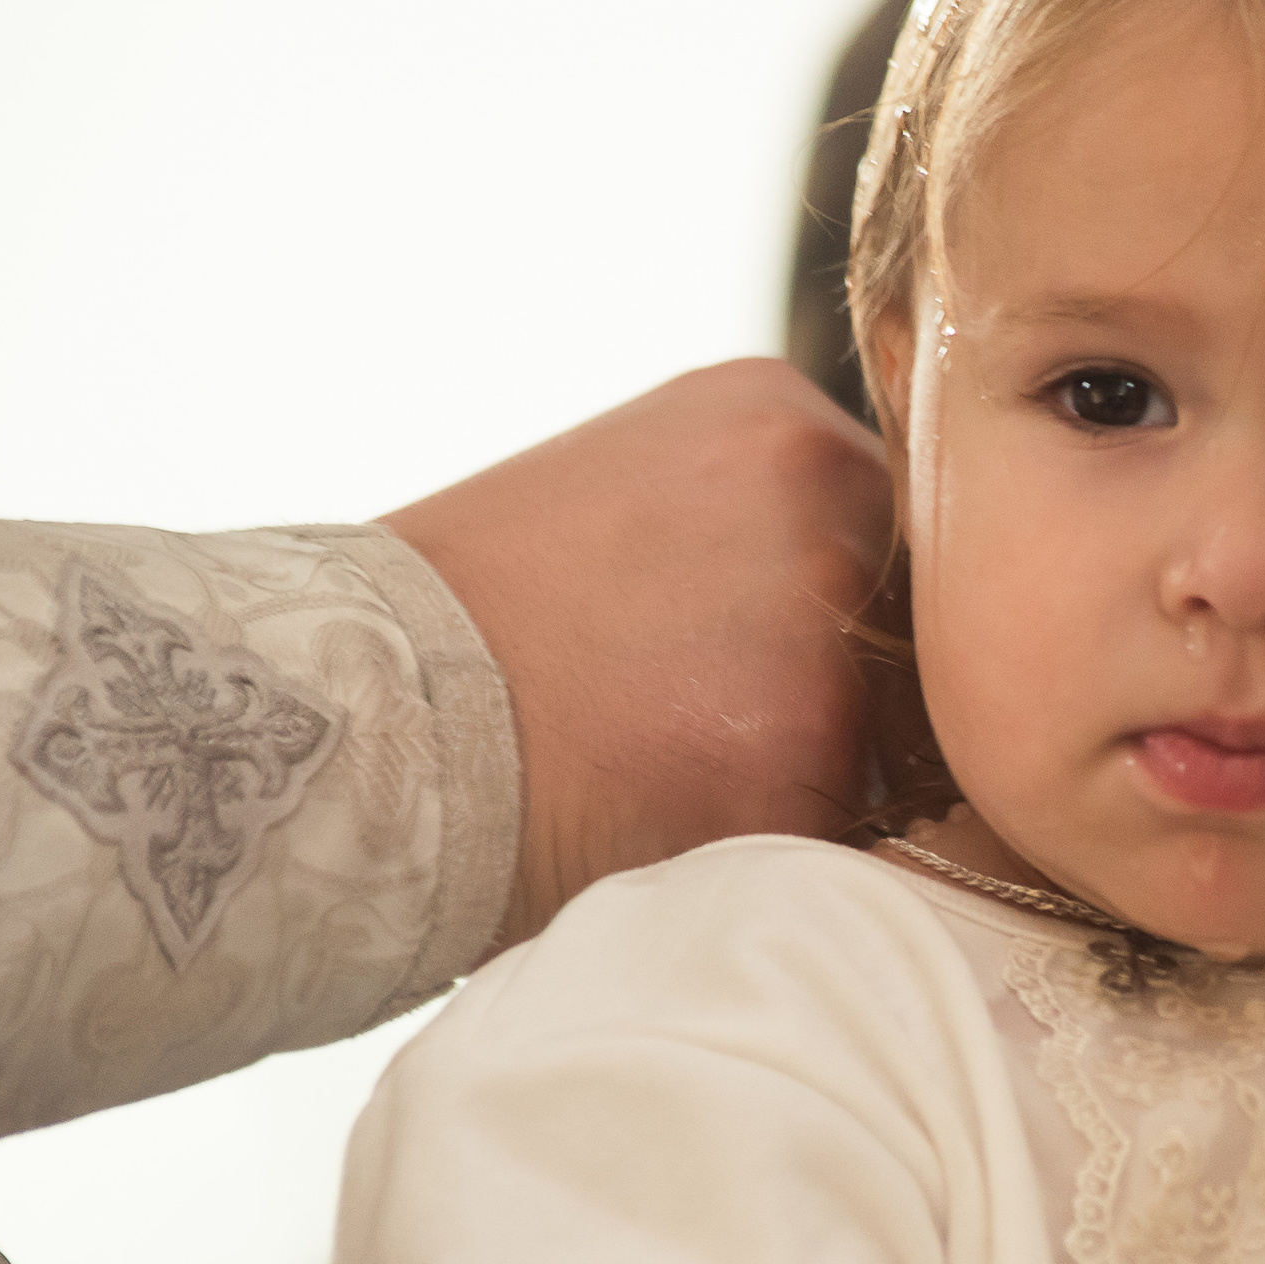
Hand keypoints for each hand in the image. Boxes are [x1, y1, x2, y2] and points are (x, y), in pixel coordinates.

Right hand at [382, 361, 902, 950]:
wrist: (352, 715)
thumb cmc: (477, 629)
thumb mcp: (636, 503)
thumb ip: (768, 529)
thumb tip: (879, 619)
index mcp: (777, 416)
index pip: (896, 535)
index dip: (843, 624)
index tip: (749, 670)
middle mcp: (820, 492)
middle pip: (912, 629)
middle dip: (848, 698)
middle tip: (705, 736)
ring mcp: (818, 621)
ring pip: (894, 733)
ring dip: (821, 778)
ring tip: (674, 777)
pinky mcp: (799, 752)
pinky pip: (850, 825)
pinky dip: (782, 847)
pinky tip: (673, 828)